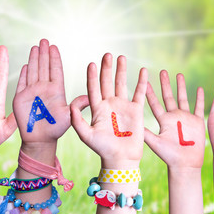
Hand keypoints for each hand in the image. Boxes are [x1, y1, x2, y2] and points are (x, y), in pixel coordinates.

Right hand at [13, 39, 70, 144]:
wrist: (40, 139)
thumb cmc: (55, 129)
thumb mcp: (68, 117)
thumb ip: (77, 106)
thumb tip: (89, 97)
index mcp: (56, 90)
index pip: (55, 70)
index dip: (54, 58)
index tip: (54, 46)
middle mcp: (44, 88)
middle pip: (44, 66)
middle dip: (44, 53)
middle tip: (44, 40)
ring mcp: (32, 92)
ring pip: (33, 71)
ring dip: (34, 59)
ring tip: (35, 47)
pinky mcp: (21, 98)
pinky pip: (22, 82)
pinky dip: (24, 73)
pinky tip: (26, 64)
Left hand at [70, 53, 147, 167]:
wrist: (121, 159)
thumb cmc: (102, 149)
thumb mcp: (86, 136)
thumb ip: (77, 121)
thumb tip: (71, 105)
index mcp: (97, 108)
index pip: (93, 88)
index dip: (92, 76)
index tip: (91, 63)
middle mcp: (109, 104)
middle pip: (107, 82)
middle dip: (107, 68)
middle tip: (107, 54)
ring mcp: (123, 105)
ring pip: (122, 84)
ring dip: (121, 70)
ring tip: (121, 57)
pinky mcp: (136, 110)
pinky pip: (139, 92)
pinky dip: (141, 82)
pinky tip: (142, 70)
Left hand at [144, 71, 204, 167]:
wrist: (185, 164)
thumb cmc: (168, 156)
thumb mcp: (155, 143)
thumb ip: (145, 133)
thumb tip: (132, 125)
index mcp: (163, 120)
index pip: (155, 103)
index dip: (150, 92)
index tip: (145, 80)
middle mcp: (173, 117)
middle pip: (169, 96)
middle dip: (165, 84)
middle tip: (162, 71)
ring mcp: (185, 118)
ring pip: (183, 98)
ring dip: (181, 86)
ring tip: (178, 74)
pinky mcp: (197, 122)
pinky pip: (200, 107)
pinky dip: (200, 98)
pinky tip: (200, 88)